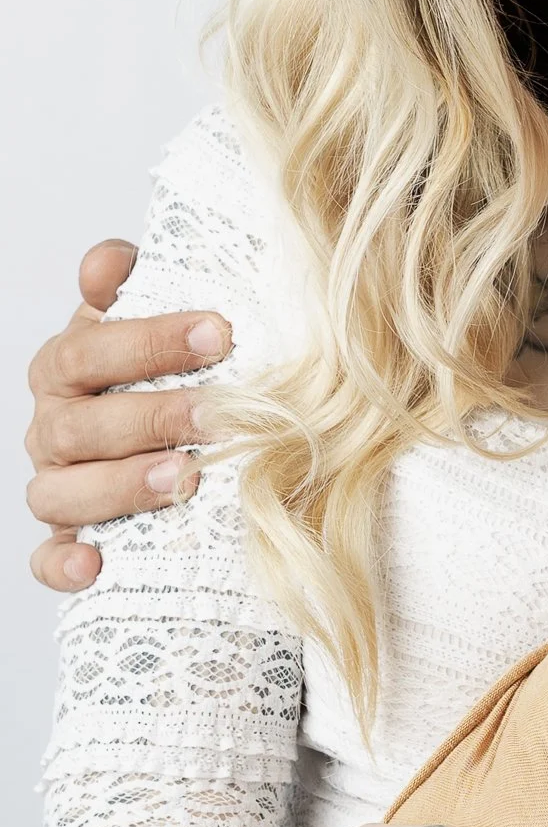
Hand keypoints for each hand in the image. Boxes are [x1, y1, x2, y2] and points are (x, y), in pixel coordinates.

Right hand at [26, 239, 230, 589]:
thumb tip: (106, 263)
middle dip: (151, 417)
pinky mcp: (69, 538)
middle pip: (79, 426)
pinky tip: (93, 563)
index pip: (89, 351)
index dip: (150, 340)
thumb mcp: (152, 317)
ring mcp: (58, 484)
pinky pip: (49, 557)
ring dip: (121, 487)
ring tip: (183, 478)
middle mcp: (53, 427)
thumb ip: (133, 284)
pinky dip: (62, 563)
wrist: (169, 428)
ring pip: (61, 493)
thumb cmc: (164, 369)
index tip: (220, 332)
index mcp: (66, 367)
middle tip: (217, 415)